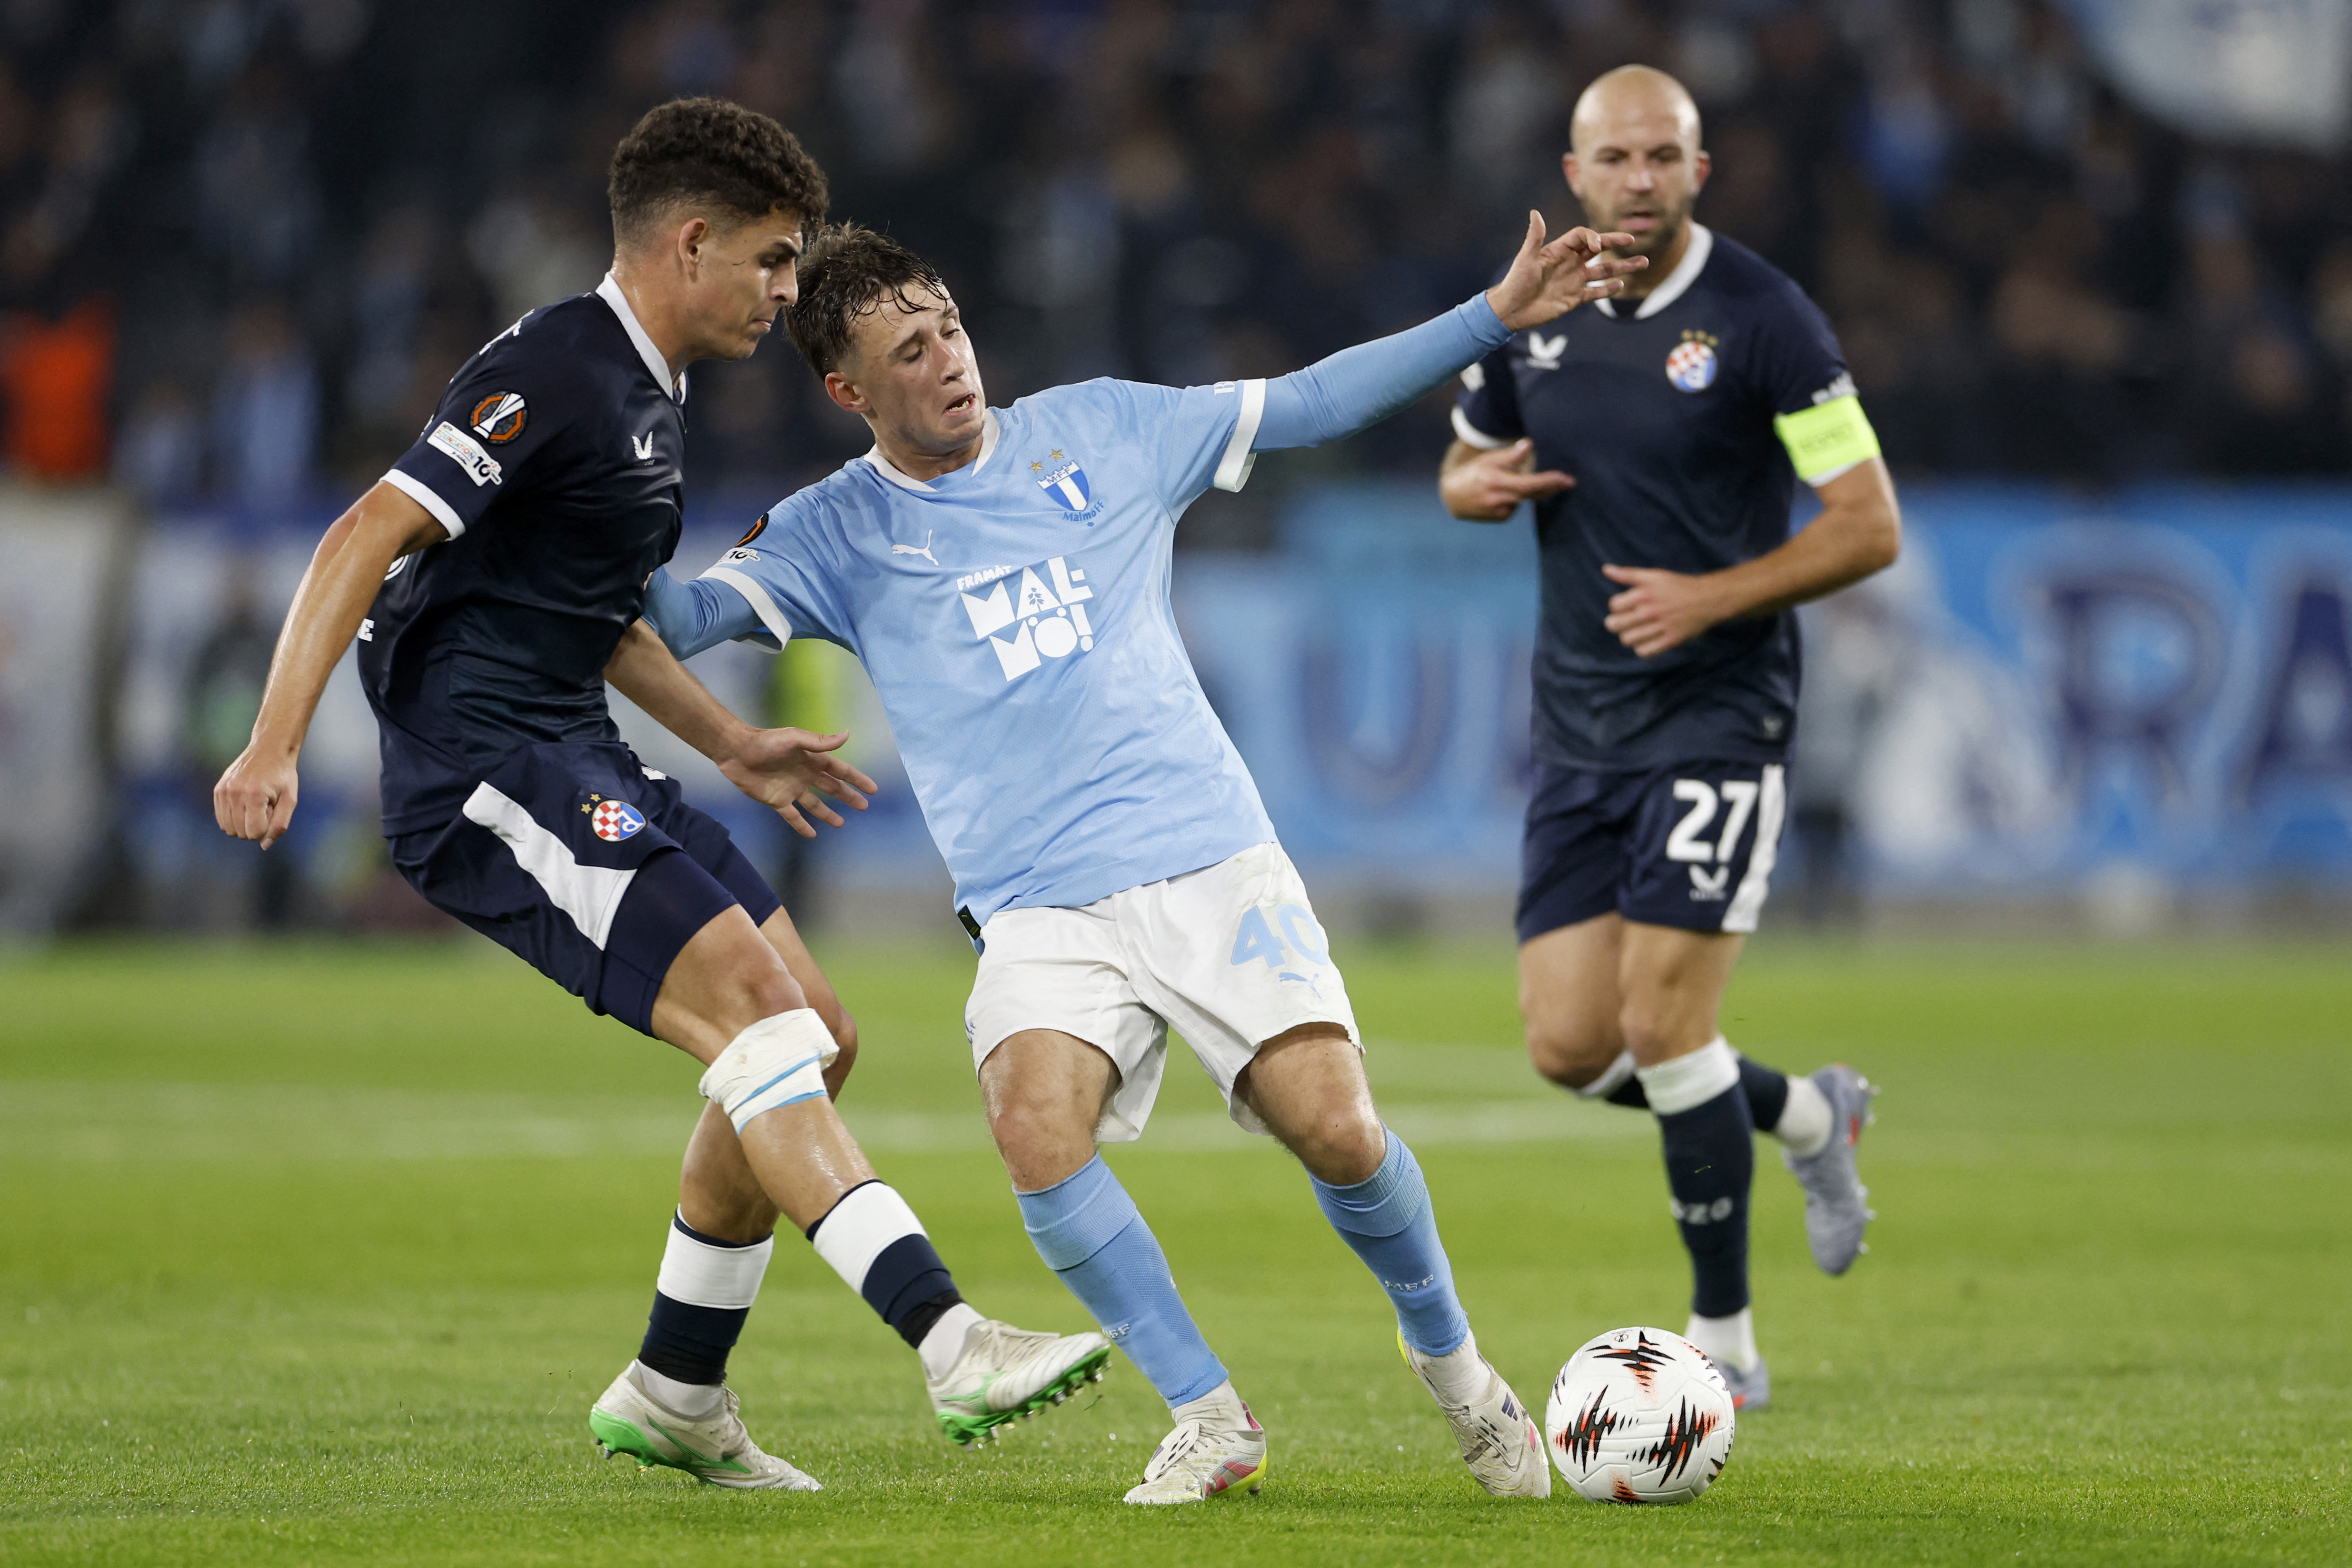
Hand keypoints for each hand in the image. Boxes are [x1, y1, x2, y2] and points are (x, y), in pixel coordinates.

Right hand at [214, 743, 299, 849]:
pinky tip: (244, 807)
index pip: (255, 833)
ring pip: (229, 829)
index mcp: (255, 796)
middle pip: (241, 833)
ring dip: (243, 825)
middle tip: (265, 807)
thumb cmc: (283, 775)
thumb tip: (264, 845)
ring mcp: (223, 791)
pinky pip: (221, 819)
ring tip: (255, 806)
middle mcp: (235, 793)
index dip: (267, 828)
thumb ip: (279, 825)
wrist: (269, 749)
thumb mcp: (290, 800)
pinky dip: (233, 820)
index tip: (273, 811)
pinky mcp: (218, 790)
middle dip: (255, 827)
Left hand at [717, 727, 880, 838]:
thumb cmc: (766, 742)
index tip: (873, 789)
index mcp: (812, 759)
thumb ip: (820, 741)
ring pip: (815, 805)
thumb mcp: (795, 738)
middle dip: (848, 797)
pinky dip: (802, 825)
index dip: (857, 779)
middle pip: (832, 789)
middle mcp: (805, 775)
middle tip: (863, 806)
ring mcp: (792, 789)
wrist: (736, 751)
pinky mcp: (777, 801)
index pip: (841, 771)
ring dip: (828, 814)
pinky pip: (793, 816)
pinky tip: (812, 834)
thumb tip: (847, 735)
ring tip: (841, 824)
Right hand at [1441, 438, 1573, 520]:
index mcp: (1497, 482)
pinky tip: (1505, 493)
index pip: (1530, 484)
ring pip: (1525, 499)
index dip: (1550, 482)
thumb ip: (1510, 455)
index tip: (1567, 479)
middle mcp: (1501, 500)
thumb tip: (1529, 445)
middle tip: (1567, 481)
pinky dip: (1517, 498)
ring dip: (1529, 491)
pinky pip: (1517, 505)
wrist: (1453, 497)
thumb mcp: (1488, 460)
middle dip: (1552, 487)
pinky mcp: (1502, 518)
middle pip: (1534, 494)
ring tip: (1513, 481)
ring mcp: (1501, 512)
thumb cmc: (1472, 473)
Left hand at [1485, 212, 1646, 331]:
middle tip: (1633, 239)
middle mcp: (1570, 262)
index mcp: (1559, 250)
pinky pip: (1596, 292)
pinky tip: (1622, 285)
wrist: (1512, 309)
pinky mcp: (1574, 298)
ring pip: (1603, 270)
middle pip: (1598, 249)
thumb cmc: (1516, 281)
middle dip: (1615, 243)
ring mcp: (1574, 280)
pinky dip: (1609, 289)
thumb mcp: (1525, 258)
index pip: (1583, 237)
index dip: (1593, 237)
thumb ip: (1534, 237)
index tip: (1597, 246)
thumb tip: (1534, 212)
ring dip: (1622, 266)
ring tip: (1643, 262)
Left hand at [1602, 564, 1729, 657]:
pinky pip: (1644, 651)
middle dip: (1616, 623)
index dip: (1617, 606)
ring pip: (1627, 639)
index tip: (1626, 606)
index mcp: (1644, 593)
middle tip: (1626, 621)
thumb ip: (1627, 574)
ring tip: (1637, 631)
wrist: (1708, 599)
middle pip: (1614, 625)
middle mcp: (1651, 610)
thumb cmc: (1677, 586)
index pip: (1613, 605)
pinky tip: (1647, 640)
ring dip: (1629, 636)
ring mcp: (1661, 626)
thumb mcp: (1653, 576)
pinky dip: (1642, 648)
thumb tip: (1605, 569)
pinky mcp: (1671, 640)